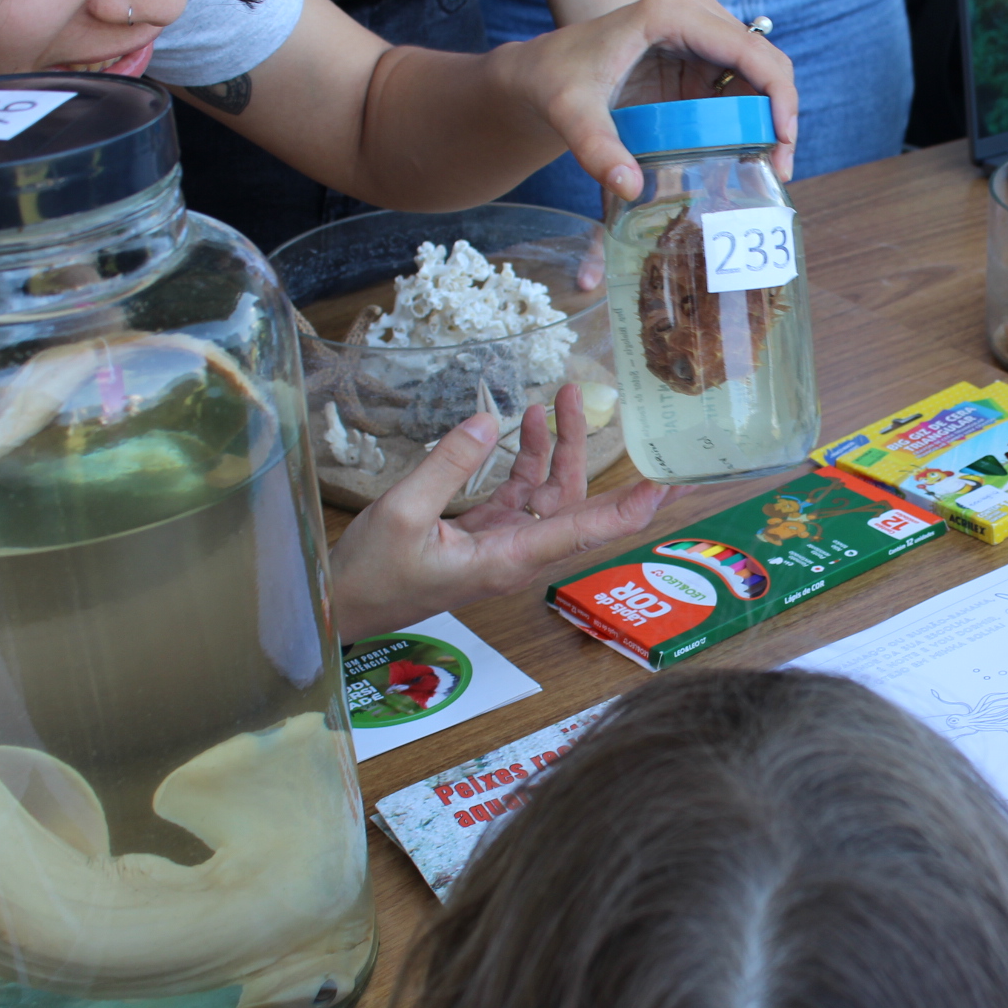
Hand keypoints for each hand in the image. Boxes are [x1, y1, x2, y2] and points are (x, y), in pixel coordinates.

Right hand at [329, 384, 682, 640]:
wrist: (340, 608)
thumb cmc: (370, 575)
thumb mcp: (401, 514)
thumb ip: (446, 465)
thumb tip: (484, 420)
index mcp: (508, 559)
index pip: (585, 530)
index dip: (630, 507)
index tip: (668, 483)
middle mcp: (516, 554)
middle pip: (575, 502)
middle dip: (589, 452)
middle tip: (598, 403)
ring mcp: (502, 545)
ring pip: (548, 494)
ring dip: (554, 448)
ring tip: (555, 399)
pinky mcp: (483, 537)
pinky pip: (519, 496)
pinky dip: (523, 461)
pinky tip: (520, 427)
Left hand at [503, 0, 798, 202]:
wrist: (541, 74)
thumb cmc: (555, 81)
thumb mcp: (572, 115)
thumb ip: (597, 150)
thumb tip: (629, 189)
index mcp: (672, 14)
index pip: (750, 49)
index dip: (779, 96)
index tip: (783, 143)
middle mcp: (694, 15)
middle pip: (765, 60)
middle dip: (782, 113)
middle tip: (779, 168)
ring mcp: (699, 36)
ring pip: (759, 74)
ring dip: (771, 119)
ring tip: (768, 168)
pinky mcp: (697, 60)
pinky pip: (741, 87)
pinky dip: (752, 119)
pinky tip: (747, 155)